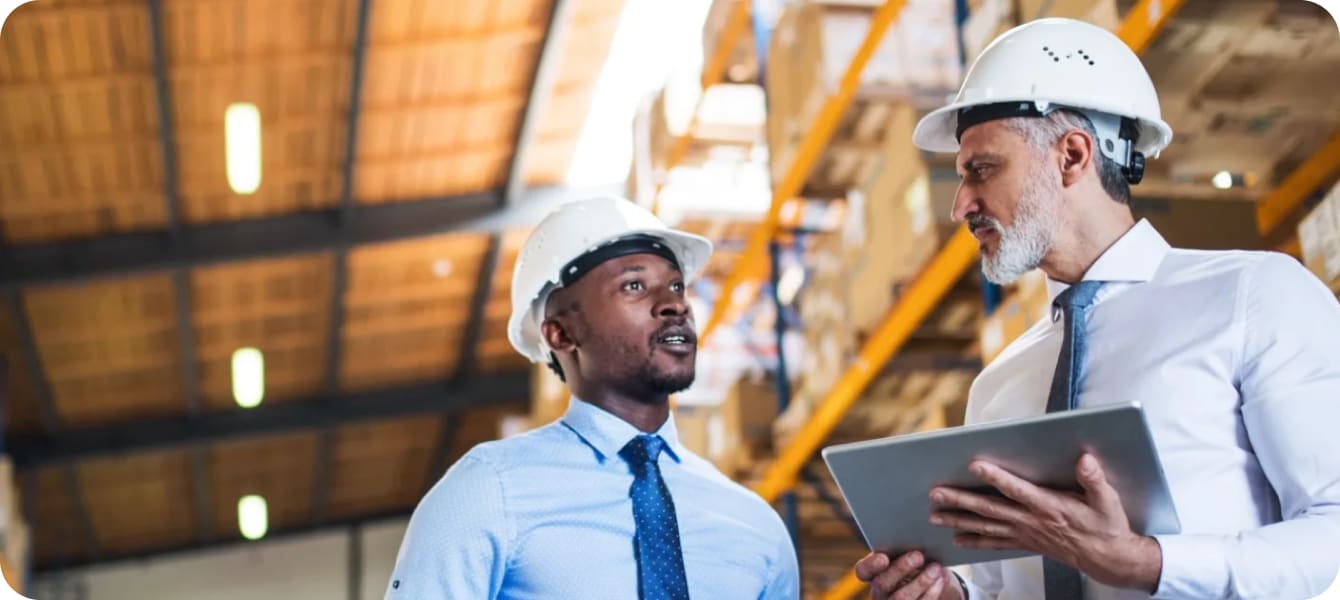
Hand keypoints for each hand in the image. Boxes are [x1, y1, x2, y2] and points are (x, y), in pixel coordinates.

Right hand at [854, 550, 961, 599]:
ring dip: (920, 582)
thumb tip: (912, 534)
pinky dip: (931, 593)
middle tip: (919, 555)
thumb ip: (905, 547)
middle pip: (882, 583)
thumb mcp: (911, 552)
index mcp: (873, 572)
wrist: (937, 581)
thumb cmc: (920, 561)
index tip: (883, 557)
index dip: (871, 565)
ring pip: (901, 598)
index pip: (863, 571)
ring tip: (935, 568)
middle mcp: (879, 591)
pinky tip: (939, 580)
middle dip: (901, 569)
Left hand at [928, 453, 1161, 591]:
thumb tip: (1085, 459)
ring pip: (986, 527)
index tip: (975, 465)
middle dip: (961, 500)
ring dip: (959, 521)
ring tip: (934, 516)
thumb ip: (1094, 479)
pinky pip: (995, 543)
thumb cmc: (1106, 524)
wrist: (1107, 558)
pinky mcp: (1025, 543)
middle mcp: (1032, 521)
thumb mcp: (1107, 500)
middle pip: (990, 510)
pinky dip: (975, 541)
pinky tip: (956, 540)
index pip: (1017, 490)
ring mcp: (1026, 534)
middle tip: (936, 493)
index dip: (996, 478)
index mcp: (1049, 506)